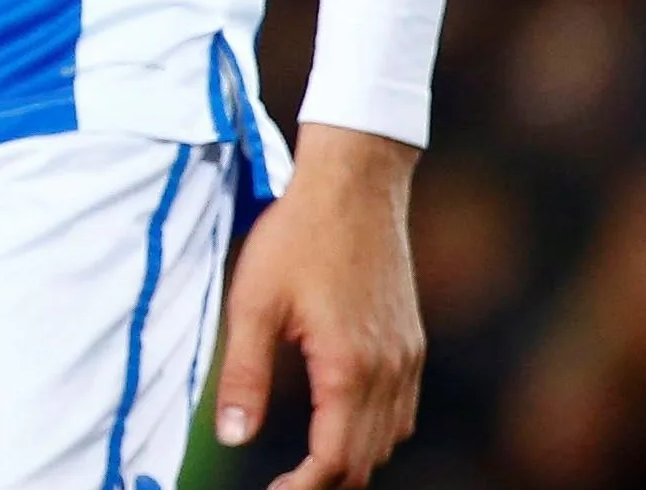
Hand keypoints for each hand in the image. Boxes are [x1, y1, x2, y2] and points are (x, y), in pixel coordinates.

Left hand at [214, 124, 424, 489]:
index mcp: (350, 368)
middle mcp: (390, 371)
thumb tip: (232, 436)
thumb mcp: (252, 304)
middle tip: (282, 484)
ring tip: (306, 462)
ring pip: (389, 438)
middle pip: (366, 458)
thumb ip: (243, 376)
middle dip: (326, 481)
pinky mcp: (412, 343)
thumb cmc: (297, 237)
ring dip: (352, 457)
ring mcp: (408, 358)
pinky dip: (373, 429)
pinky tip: (341, 418)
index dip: (304, 488)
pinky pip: (401, 409)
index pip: (336, 460)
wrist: (354, 186)